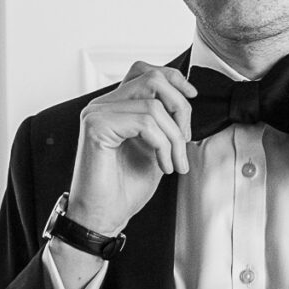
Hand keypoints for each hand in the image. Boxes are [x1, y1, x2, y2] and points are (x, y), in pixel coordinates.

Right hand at [66, 61, 196, 234]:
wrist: (103, 217)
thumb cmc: (124, 188)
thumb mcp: (155, 148)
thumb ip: (163, 123)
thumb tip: (186, 102)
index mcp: (113, 107)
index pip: (143, 71)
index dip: (173, 77)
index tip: (192, 97)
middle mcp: (102, 105)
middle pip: (153, 80)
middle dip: (180, 109)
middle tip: (184, 142)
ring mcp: (96, 114)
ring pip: (153, 104)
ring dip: (175, 137)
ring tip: (175, 162)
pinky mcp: (96, 126)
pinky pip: (145, 122)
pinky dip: (163, 145)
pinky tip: (163, 166)